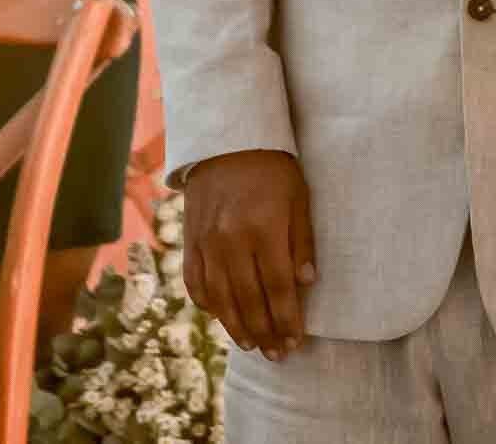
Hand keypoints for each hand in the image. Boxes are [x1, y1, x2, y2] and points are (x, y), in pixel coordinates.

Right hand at [181, 148, 314, 358]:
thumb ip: (301, 241)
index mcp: (263, 228)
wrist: (226, 141)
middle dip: (265, 331)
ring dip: (237, 327)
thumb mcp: (299, 197)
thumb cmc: (272, 169)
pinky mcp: (189, 241)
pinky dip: (209, 305)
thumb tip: (306, 283)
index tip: (296, 340)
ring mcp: (206, 243)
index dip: (287, 318)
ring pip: (220, 298)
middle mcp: (231, 240)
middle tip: (278, 353)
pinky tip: (222, 317)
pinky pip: (196, 283)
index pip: (277, 287)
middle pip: (248, 299)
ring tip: (253, 345)